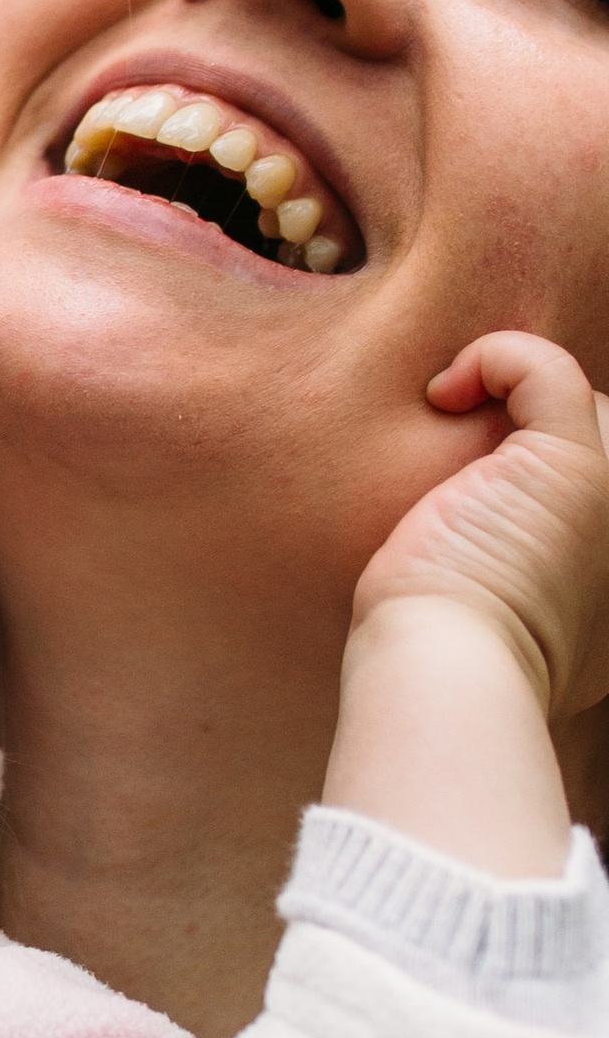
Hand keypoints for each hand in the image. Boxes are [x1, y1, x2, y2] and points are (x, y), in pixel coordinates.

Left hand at [332, 332, 608, 874]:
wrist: (448, 678)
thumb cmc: (447, 665)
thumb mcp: (510, 633)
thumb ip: (530, 589)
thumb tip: (483, 560)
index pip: (602, 498)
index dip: (552, 474)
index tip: (485, 490)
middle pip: (607, 443)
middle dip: (539, 433)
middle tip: (464, 465)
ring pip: (590, 407)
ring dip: (518, 402)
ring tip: (451, 426)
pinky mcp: (574, 468)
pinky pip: (549, 372)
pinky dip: (498, 359)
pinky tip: (445, 389)